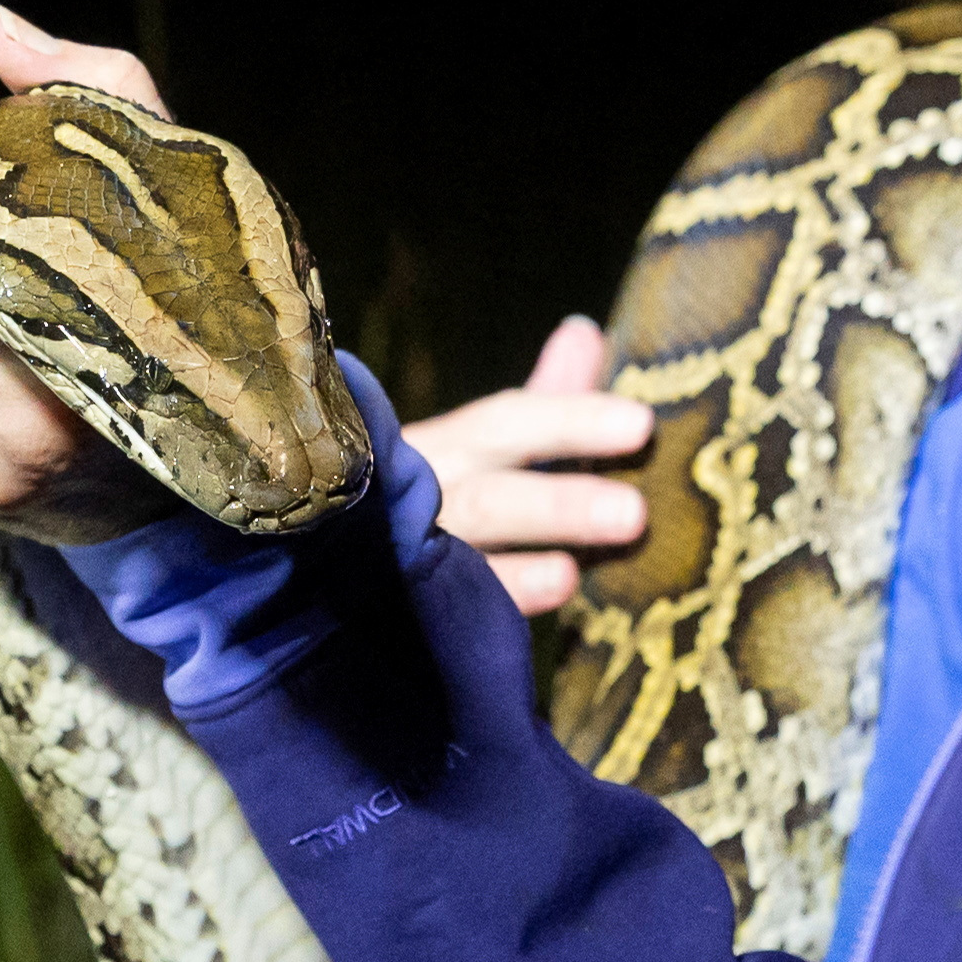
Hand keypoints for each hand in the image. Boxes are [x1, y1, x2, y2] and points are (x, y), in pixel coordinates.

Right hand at [409, 315, 653, 614]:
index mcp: (443, 447)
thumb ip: (545, 400)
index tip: (641, 424)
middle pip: (489, 497)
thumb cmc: (433, 495)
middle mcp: (415, 501)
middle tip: (633, 514)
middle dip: (557, 504)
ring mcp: (399, 565)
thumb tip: (585, 331)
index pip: (506, 423)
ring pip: (459, 565)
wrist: (319, 572)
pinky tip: (505, 630)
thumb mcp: (486, 445)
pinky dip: (468, 627)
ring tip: (569, 578)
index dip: (572, 421)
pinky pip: (433, 626)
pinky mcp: (396, 623)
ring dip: (514, 574)